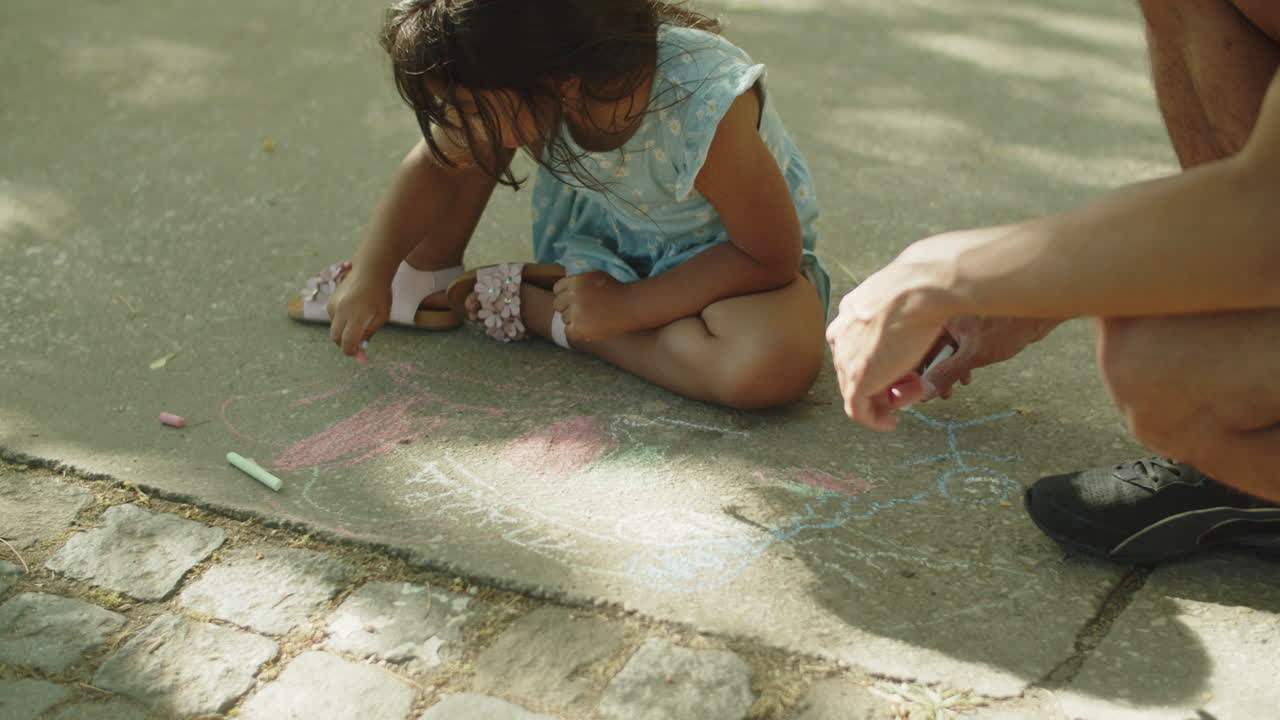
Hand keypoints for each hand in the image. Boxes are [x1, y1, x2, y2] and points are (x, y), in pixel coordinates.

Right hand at [327, 267, 390, 355]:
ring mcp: (334, 305)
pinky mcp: (331, 300)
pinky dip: (341, 321)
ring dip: (343, 331)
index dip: (350, 351)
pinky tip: (353, 312)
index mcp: (356, 317)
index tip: (356, 354)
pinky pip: (333, 317)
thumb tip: (361, 347)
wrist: (371, 270)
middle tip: (356, 344)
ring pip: (334, 327)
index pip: (347, 342)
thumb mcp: (381, 316)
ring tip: (358, 323)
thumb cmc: (380, 294)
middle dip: (343, 344)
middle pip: (335, 338)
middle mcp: (341, 311)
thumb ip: (369, 333)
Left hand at [551, 271, 634, 342]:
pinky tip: (587, 327)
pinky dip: (576, 331)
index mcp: (576, 281)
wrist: (631, 306)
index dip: (566, 294)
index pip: (557, 289)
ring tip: (590, 317)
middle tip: (583, 309)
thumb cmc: (616, 290)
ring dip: (573, 319)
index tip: (575, 299)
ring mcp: (576, 313)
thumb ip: (578, 279)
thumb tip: (565, 282)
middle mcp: (573, 296)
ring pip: (563, 318)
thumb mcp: (596, 276)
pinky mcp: (580, 329)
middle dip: (567, 306)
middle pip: (557, 304)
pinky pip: (568, 331)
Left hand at [825, 268, 946, 430]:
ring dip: (886, 398)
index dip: (881, 359)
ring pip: (858, 388)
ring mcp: (847, 357)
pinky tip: (891, 423)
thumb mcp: (909, 294)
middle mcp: (842, 332)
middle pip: (856, 367)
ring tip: (913, 394)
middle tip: (913, 383)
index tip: (906, 366)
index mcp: (852, 310)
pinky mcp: (857, 379)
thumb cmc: (925, 285)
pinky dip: (874, 420)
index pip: (856, 344)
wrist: (922, 287)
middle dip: (883, 380)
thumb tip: (922, 314)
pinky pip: (858, 410)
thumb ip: (904, 309)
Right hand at [922, 315, 1062, 399]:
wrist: (1039, 315)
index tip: (914, 388)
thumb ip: (947, 373)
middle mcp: (944, 315)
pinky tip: (966, 377)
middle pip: (926, 348)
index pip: (915, 344)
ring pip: (941, 350)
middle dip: (931, 373)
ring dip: (945, 372)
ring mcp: (957, 321)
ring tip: (951, 390)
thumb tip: (926, 391)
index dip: (914, 368)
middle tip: (935, 394)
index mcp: (938, 314)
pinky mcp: (969, 328)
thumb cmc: (1008, 326)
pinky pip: (955, 348)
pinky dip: (957, 363)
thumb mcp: (973, 355)